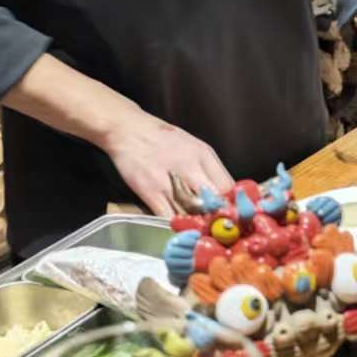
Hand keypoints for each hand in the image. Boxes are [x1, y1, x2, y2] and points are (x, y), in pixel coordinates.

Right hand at [101, 107, 233, 216]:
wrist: (126, 128)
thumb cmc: (161, 138)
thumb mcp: (193, 145)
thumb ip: (208, 168)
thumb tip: (224, 192)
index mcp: (203, 154)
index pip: (227, 185)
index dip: (230, 203)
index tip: (229, 212)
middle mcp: (189, 166)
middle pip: (213, 200)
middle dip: (216, 215)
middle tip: (215, 225)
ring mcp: (168, 179)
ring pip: (192, 212)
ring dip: (196, 223)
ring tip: (198, 227)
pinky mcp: (149, 190)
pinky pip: (168, 215)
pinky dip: (175, 224)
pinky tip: (178, 226)